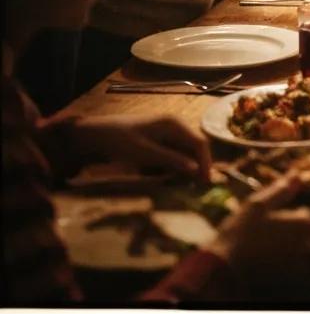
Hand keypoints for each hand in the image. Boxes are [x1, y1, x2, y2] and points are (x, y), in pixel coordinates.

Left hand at [71, 115, 210, 180]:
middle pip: (194, 148)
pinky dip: (168, 165)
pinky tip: (153, 171)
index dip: (206, 163)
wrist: (98, 134)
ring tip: (167, 180)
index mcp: (175, 125)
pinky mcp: (160, 139)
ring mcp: (168, 132)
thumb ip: (172, 160)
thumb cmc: (122, 141)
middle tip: (190, 187)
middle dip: (193, 167)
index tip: (205, 183)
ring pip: (184, 153)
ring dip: (179, 168)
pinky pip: (172, 154)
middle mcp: (176, 126)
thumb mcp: (146, 153)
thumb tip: (196, 169)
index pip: (199, 143)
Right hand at [208, 175, 309, 283]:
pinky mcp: (288, 277)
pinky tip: (259, 257)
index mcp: (304, 223)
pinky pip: (287, 262)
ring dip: (281, 244)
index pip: (303, 212)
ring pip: (293, 246)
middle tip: (260, 231)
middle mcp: (308, 243)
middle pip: (300, 230)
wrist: (224, 267)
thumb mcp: (259, 203)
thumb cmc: (242, 230)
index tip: (266, 218)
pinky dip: (277, 258)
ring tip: (258, 244)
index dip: (284, 213)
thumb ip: (282, 189)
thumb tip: (297, 174)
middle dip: (285, 228)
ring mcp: (299, 262)